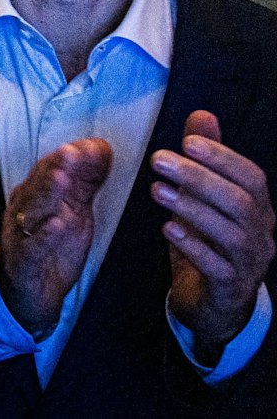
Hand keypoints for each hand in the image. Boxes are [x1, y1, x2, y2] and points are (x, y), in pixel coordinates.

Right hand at [0, 139, 113, 337]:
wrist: (31, 290)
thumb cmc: (50, 246)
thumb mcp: (73, 210)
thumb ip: (86, 180)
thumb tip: (100, 149)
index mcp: (37, 195)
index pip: (50, 169)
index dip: (69, 157)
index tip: (89, 146)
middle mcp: (26, 210)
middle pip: (39, 184)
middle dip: (55, 167)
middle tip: (72, 152)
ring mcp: (23, 233)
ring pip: (33, 210)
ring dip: (47, 193)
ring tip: (62, 178)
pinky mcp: (27, 259)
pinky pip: (34, 245)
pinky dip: (44, 235)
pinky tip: (57, 224)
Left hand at [157, 111, 276, 355]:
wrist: (214, 304)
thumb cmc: (210, 243)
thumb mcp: (207, 199)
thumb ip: (206, 160)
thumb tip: (202, 115)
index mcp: (258, 209)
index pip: (252, 178)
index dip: (223, 157)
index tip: (188, 141)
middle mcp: (261, 234)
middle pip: (240, 202)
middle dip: (200, 177)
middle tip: (159, 160)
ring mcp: (249, 263)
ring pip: (230, 233)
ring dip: (191, 208)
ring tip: (156, 190)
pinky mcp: (231, 287)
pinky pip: (216, 266)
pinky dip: (192, 245)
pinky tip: (168, 229)